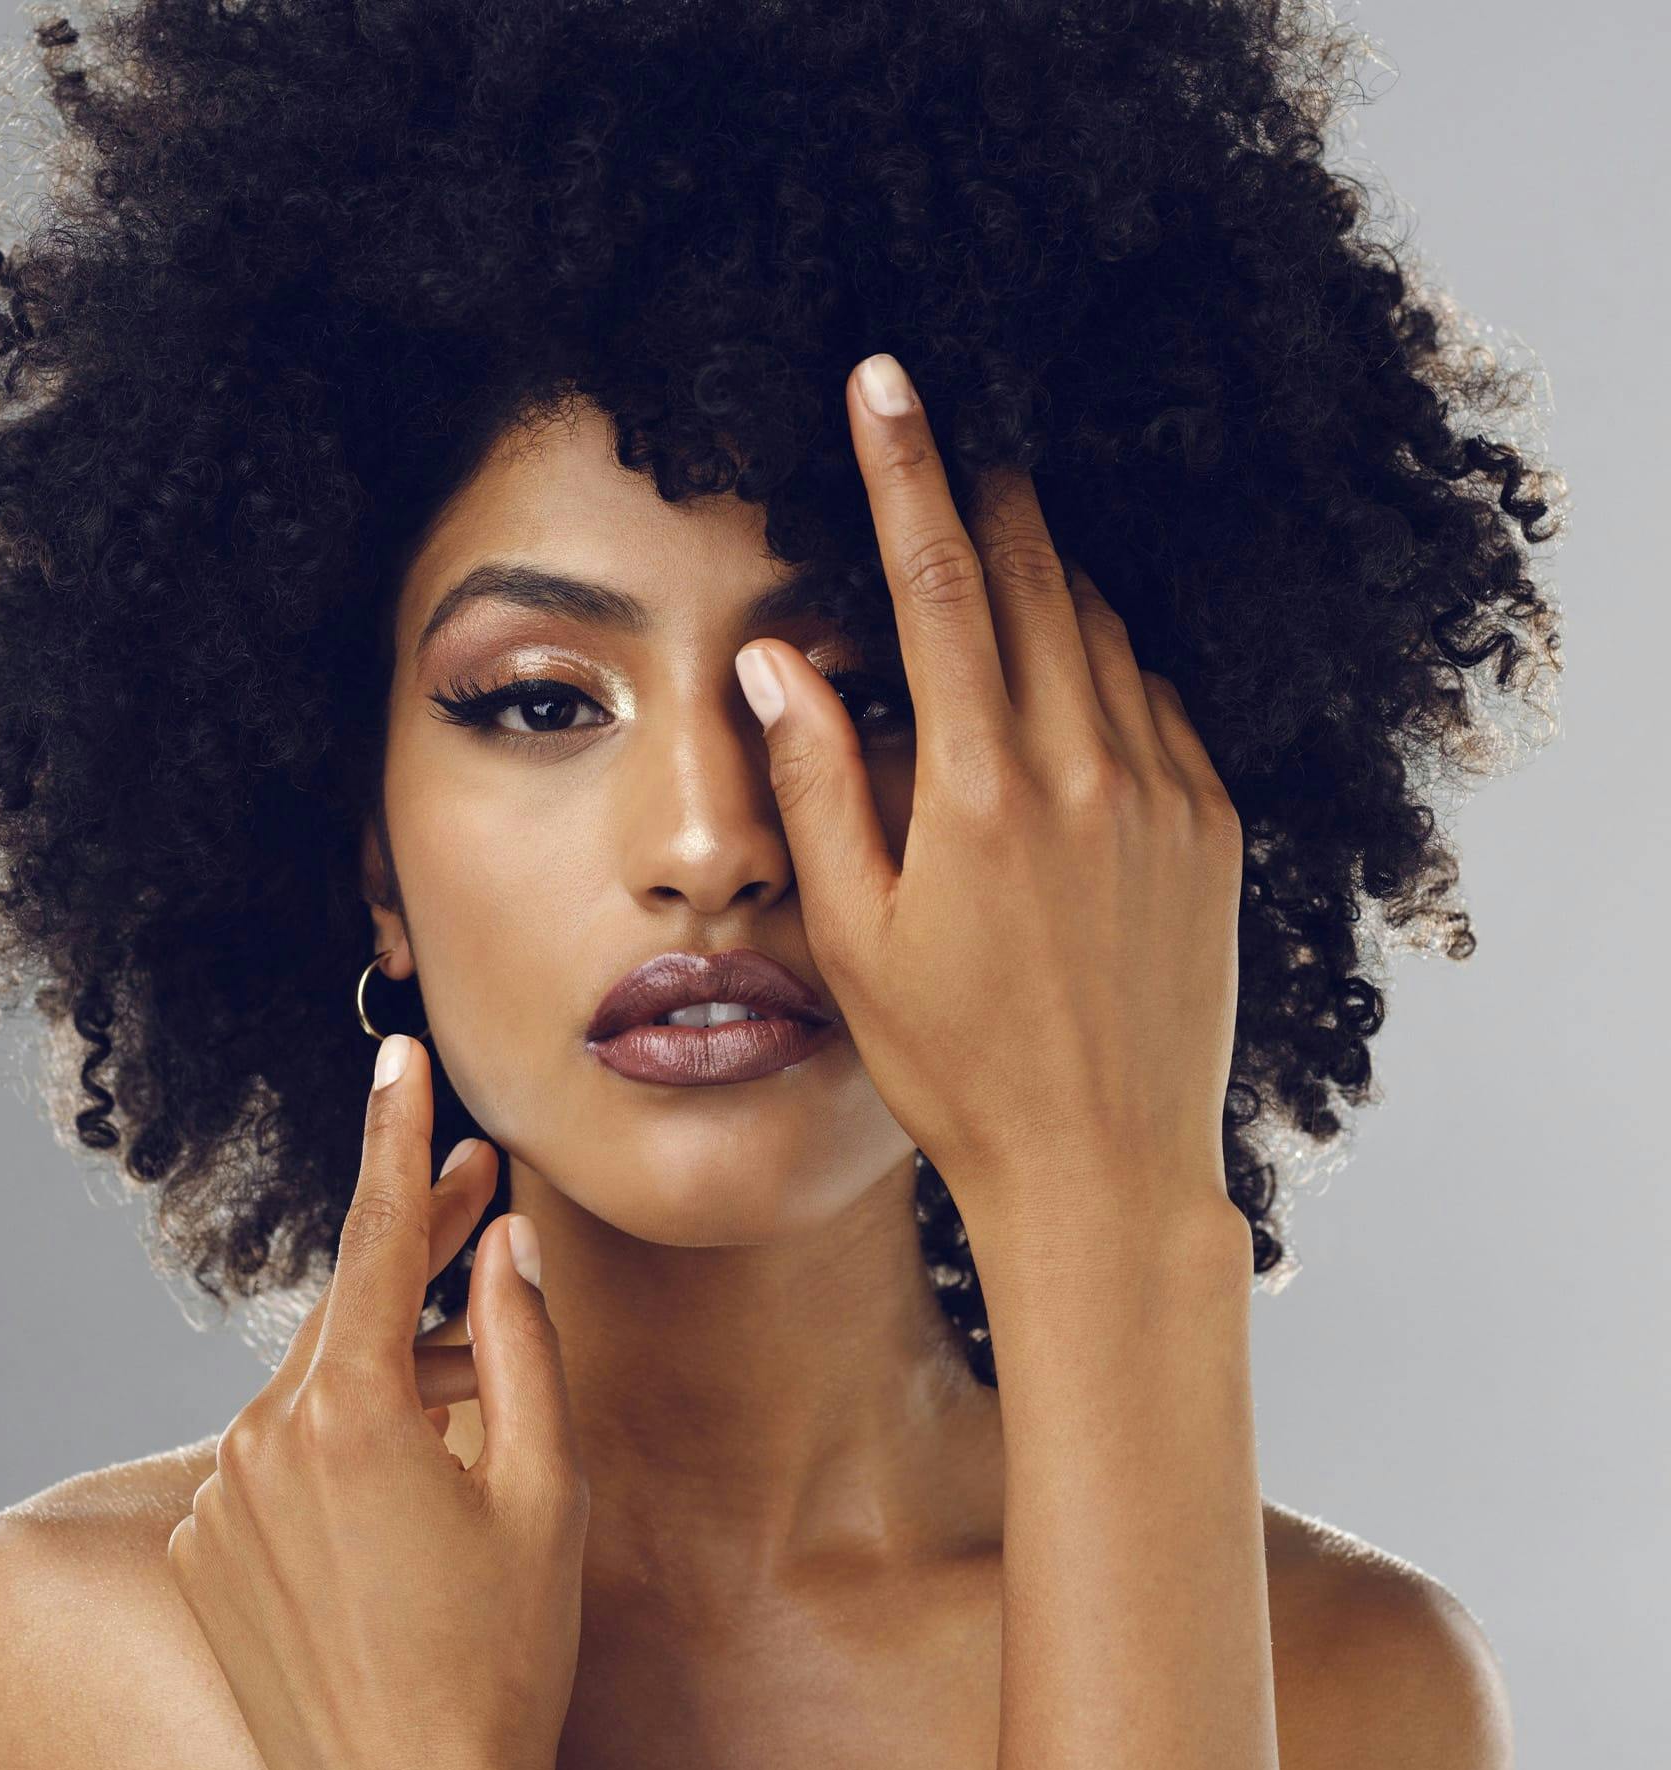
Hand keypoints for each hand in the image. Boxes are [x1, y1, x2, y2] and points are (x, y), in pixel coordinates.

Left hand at [166, 1035, 588, 1769]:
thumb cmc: (502, 1658)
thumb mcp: (545, 1489)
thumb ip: (521, 1344)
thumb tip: (504, 1243)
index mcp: (347, 1414)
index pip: (374, 1239)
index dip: (394, 1137)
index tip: (394, 1053)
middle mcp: (258, 1443)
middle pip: (349, 1308)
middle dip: (413, 1246)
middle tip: (476, 1187)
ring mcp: (220, 1504)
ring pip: (315, 1389)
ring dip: (388, 1372)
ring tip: (473, 1409)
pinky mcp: (202, 1559)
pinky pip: (275, 1462)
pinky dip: (338, 1449)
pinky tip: (400, 1502)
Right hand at [732, 353, 1244, 1222]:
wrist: (1105, 1165)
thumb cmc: (958, 1069)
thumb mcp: (855, 939)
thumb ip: (816, 785)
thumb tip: (779, 660)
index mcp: (980, 792)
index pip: (938, 585)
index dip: (905, 469)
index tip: (887, 381)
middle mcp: (1087, 771)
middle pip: (1035, 577)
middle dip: (989, 491)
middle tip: (957, 432)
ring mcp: (1165, 793)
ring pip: (1101, 631)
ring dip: (1048, 575)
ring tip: (1002, 556)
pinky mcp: (1214, 826)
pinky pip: (1157, 701)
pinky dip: (1106, 664)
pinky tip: (1069, 686)